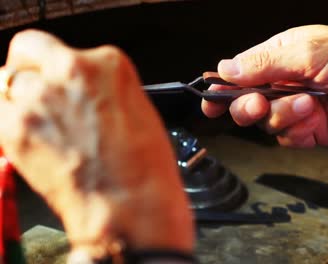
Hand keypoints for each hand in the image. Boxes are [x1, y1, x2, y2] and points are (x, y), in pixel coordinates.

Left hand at [0, 30, 192, 257]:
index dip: (60, 70)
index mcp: (109, 63)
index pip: (67, 50)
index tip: (60, 83)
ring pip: (5, 80)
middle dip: (31, 67)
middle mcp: (72, 70)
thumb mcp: (136, 111)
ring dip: (18, 99)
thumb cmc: (144, 168)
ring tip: (37, 124)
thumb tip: (80, 93)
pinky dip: (6, 123)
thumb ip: (103, 91)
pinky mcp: (14, 127)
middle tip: (39, 91)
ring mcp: (39, 97)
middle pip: (28, 49)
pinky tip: (25, 138)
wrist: (130, 206)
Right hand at [202, 25, 327, 145]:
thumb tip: (226, 67)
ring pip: (266, 122)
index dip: (223, 87)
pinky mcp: (310, 130)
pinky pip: (286, 137)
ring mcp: (297, 108)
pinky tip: (314, 118)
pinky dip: (296, 130)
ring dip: (282, 115)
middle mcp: (287, 82)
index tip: (209, 99)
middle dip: (247, 106)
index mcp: (282, 56)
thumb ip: (264, 63)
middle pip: (246, 101)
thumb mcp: (309, 52)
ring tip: (306, 104)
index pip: (240, 72)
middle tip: (258, 104)